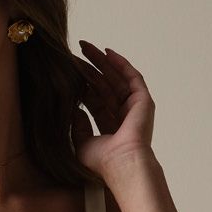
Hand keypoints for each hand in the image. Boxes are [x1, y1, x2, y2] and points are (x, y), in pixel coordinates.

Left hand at [72, 41, 155, 181]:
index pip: (94, 101)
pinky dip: (121, 64)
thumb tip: (74, 108)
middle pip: (104, 86)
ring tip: (86, 48)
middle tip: (76, 52)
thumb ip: (76, 126)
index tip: (68, 72)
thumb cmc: (101, 161)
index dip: (82, 85)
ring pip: (116, 78)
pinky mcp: (143, 100)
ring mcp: (134, 108)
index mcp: (109, 128)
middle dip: (90, 69)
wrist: (122, 163)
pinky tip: (107, 53)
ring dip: (102, 62)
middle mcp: (122, 117)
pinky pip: (132, 77)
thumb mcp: (81, 143)